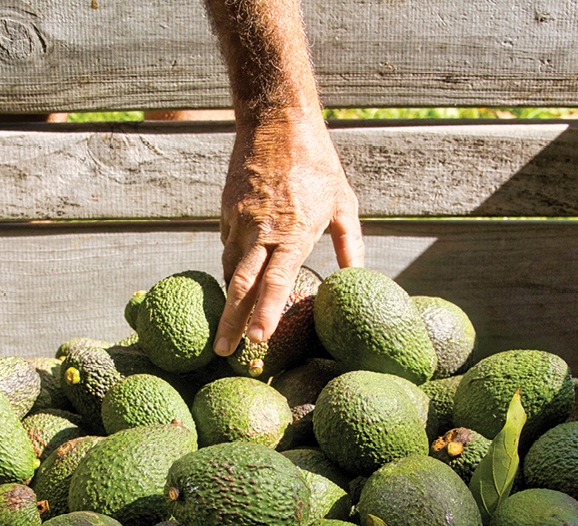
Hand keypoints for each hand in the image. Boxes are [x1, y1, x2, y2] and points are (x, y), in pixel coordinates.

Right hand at [213, 111, 364, 356]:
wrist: (276, 120)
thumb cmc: (318, 163)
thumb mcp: (344, 203)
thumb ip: (350, 245)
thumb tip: (354, 278)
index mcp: (294, 232)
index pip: (276, 283)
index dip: (265, 314)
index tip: (257, 340)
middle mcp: (262, 231)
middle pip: (241, 286)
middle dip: (231, 323)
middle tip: (223, 353)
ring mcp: (240, 220)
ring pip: (229, 269)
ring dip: (228, 300)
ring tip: (226, 328)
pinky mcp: (227, 211)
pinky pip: (227, 247)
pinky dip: (230, 267)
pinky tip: (235, 282)